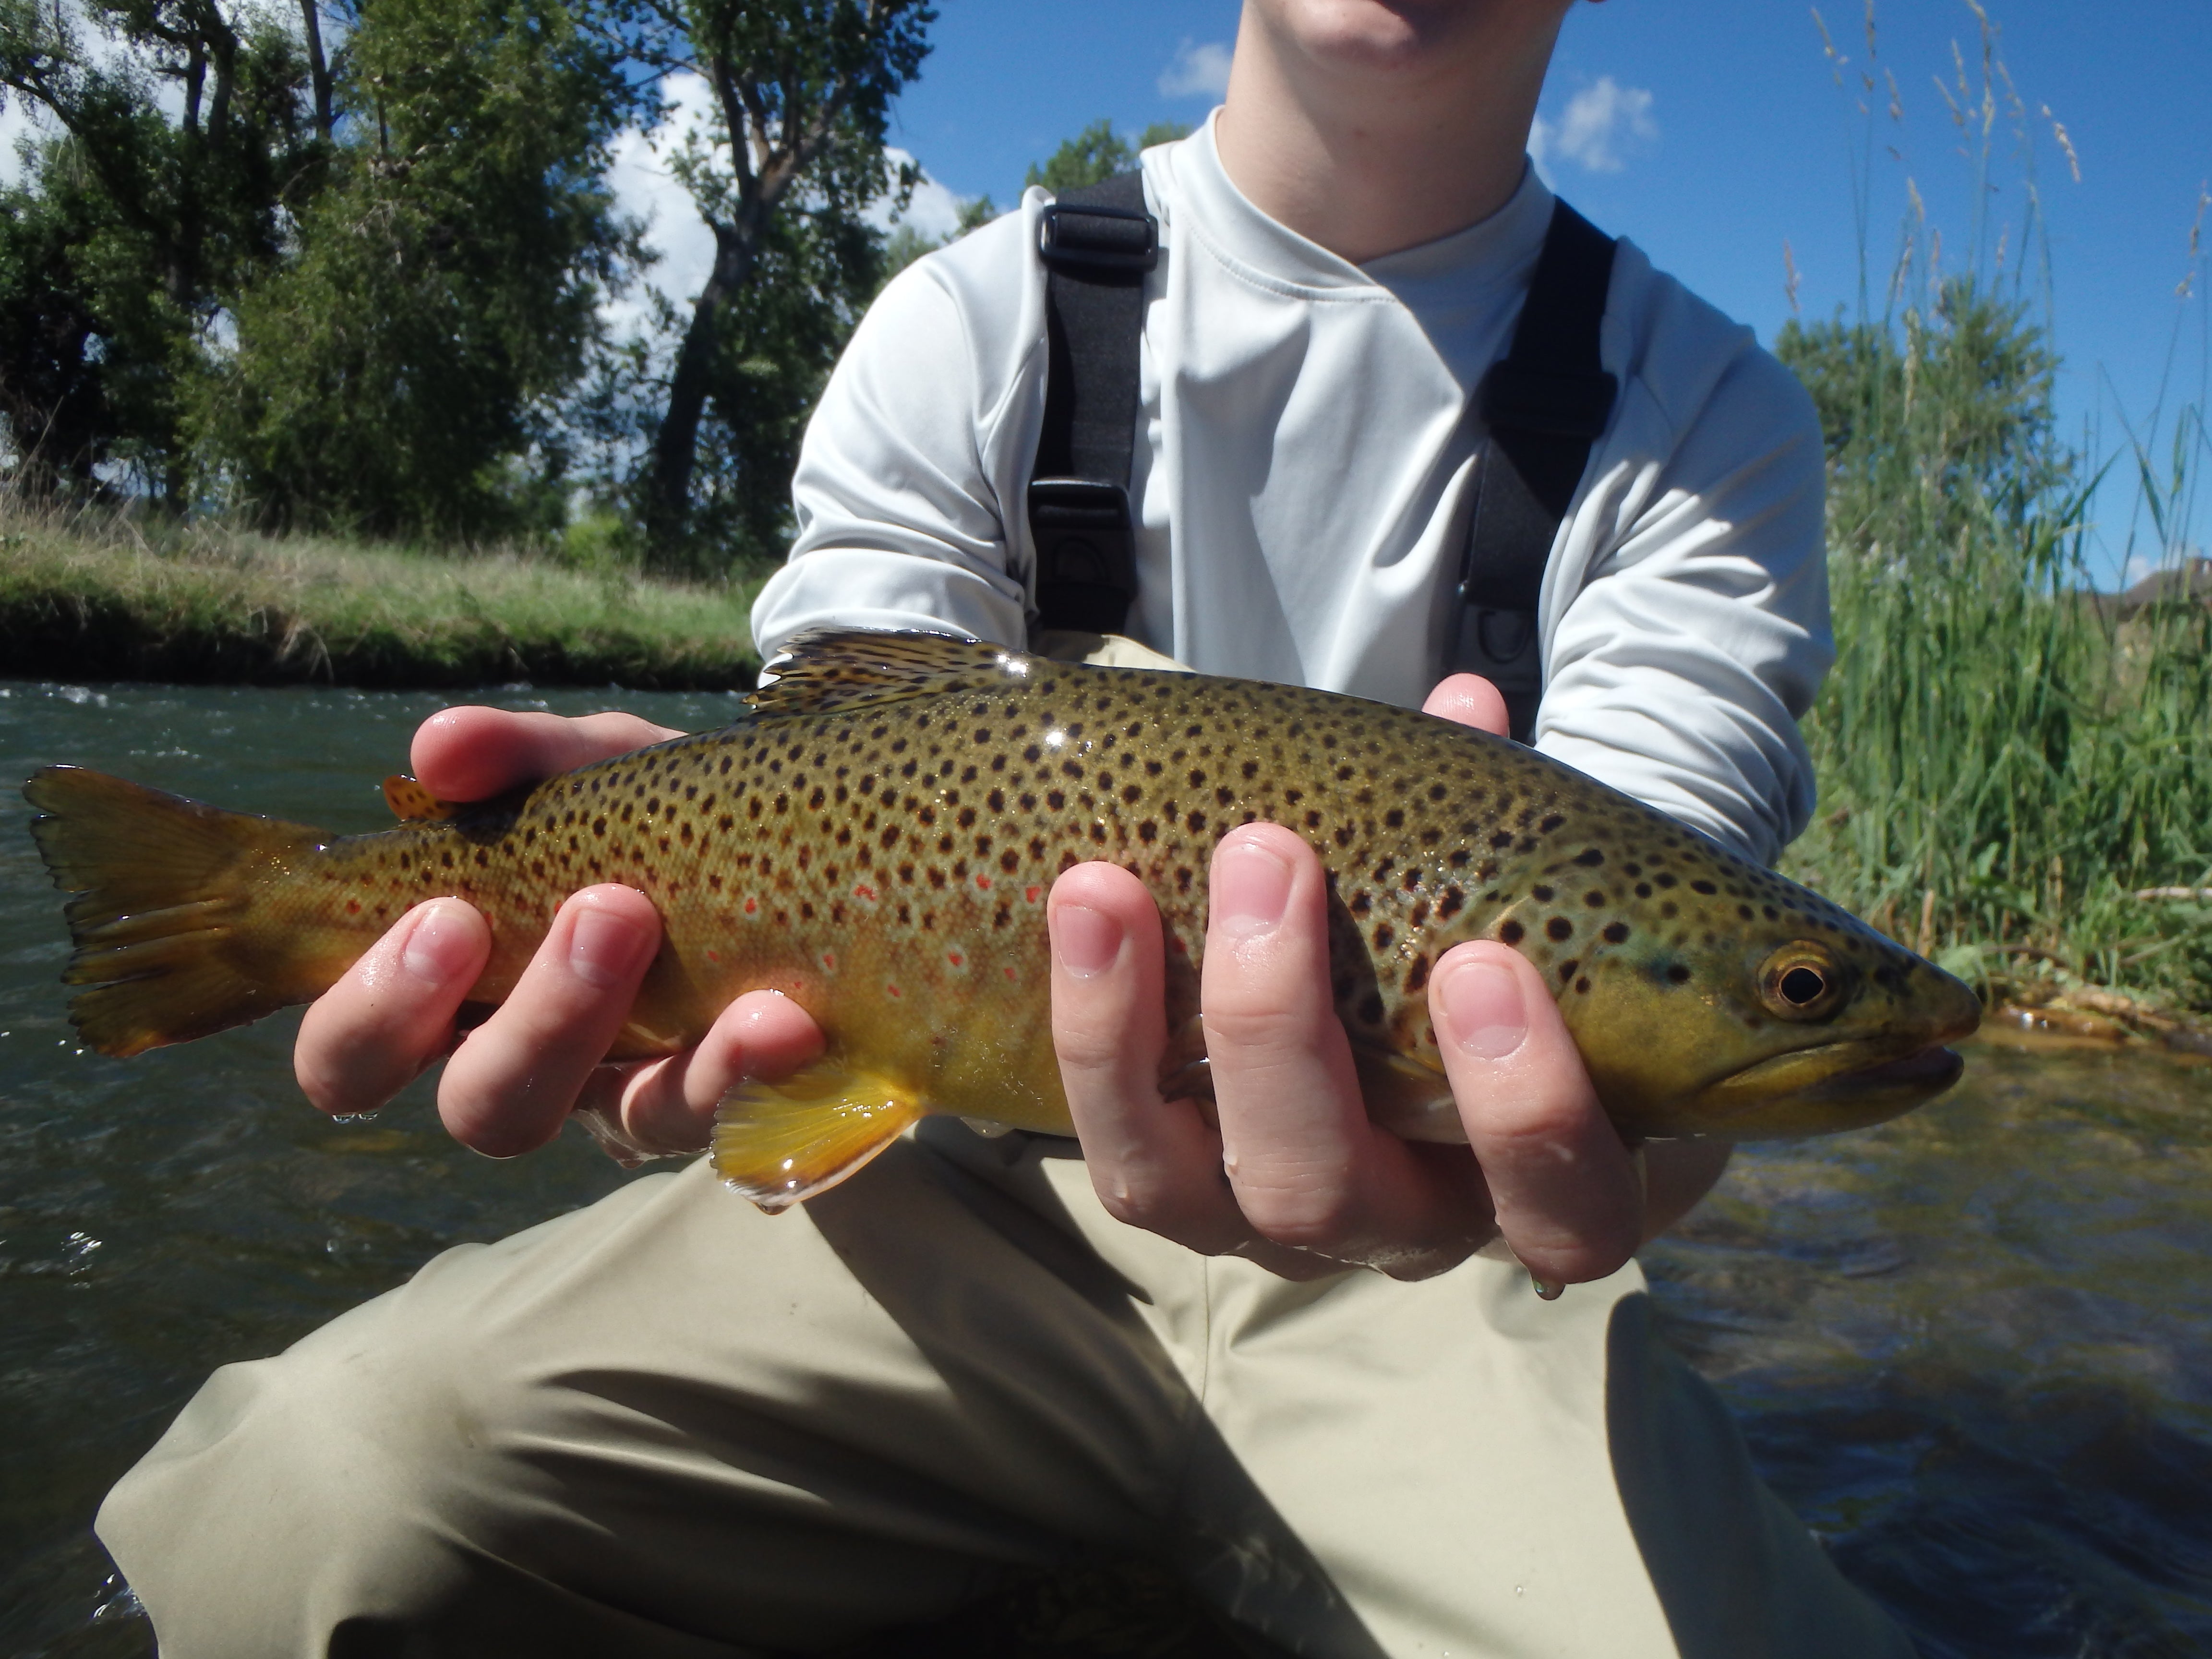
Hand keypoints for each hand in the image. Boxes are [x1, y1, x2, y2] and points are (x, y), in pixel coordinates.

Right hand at [294, 706, 820, 1156]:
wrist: (822, 861)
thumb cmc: (669, 820)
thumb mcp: (602, 770)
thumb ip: (522, 758)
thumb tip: (440, 751)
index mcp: (466, 997)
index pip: (355, 1048)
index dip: (372, 1005)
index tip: (445, 914)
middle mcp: (544, 1066)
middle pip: (480, 1110)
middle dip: (522, 1024)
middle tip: (590, 913)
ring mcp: (644, 1099)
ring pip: (620, 1126)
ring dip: (623, 1034)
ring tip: (649, 923)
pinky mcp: (737, 1112)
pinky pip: (730, 1122)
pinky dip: (745, 1068)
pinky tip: (782, 1019)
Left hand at [1047, 673, 1730, 1284]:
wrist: (1427, 1028)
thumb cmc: (1505, 962)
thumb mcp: (1523, 904)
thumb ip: (1503, 823)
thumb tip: (1463, 706)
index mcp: (1538, 1181)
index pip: (1569, 1216)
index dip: (1526, 1114)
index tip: (1481, 961)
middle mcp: (1406, 1228)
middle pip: (1331, 1196)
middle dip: (1276, 1035)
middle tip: (1268, 861)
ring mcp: (1282, 1225)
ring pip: (1194, 1197)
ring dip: (1136, 1040)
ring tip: (1107, 886)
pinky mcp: (1186, 1197)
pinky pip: (1124, 1155)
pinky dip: (1093, 1038)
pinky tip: (1084, 905)